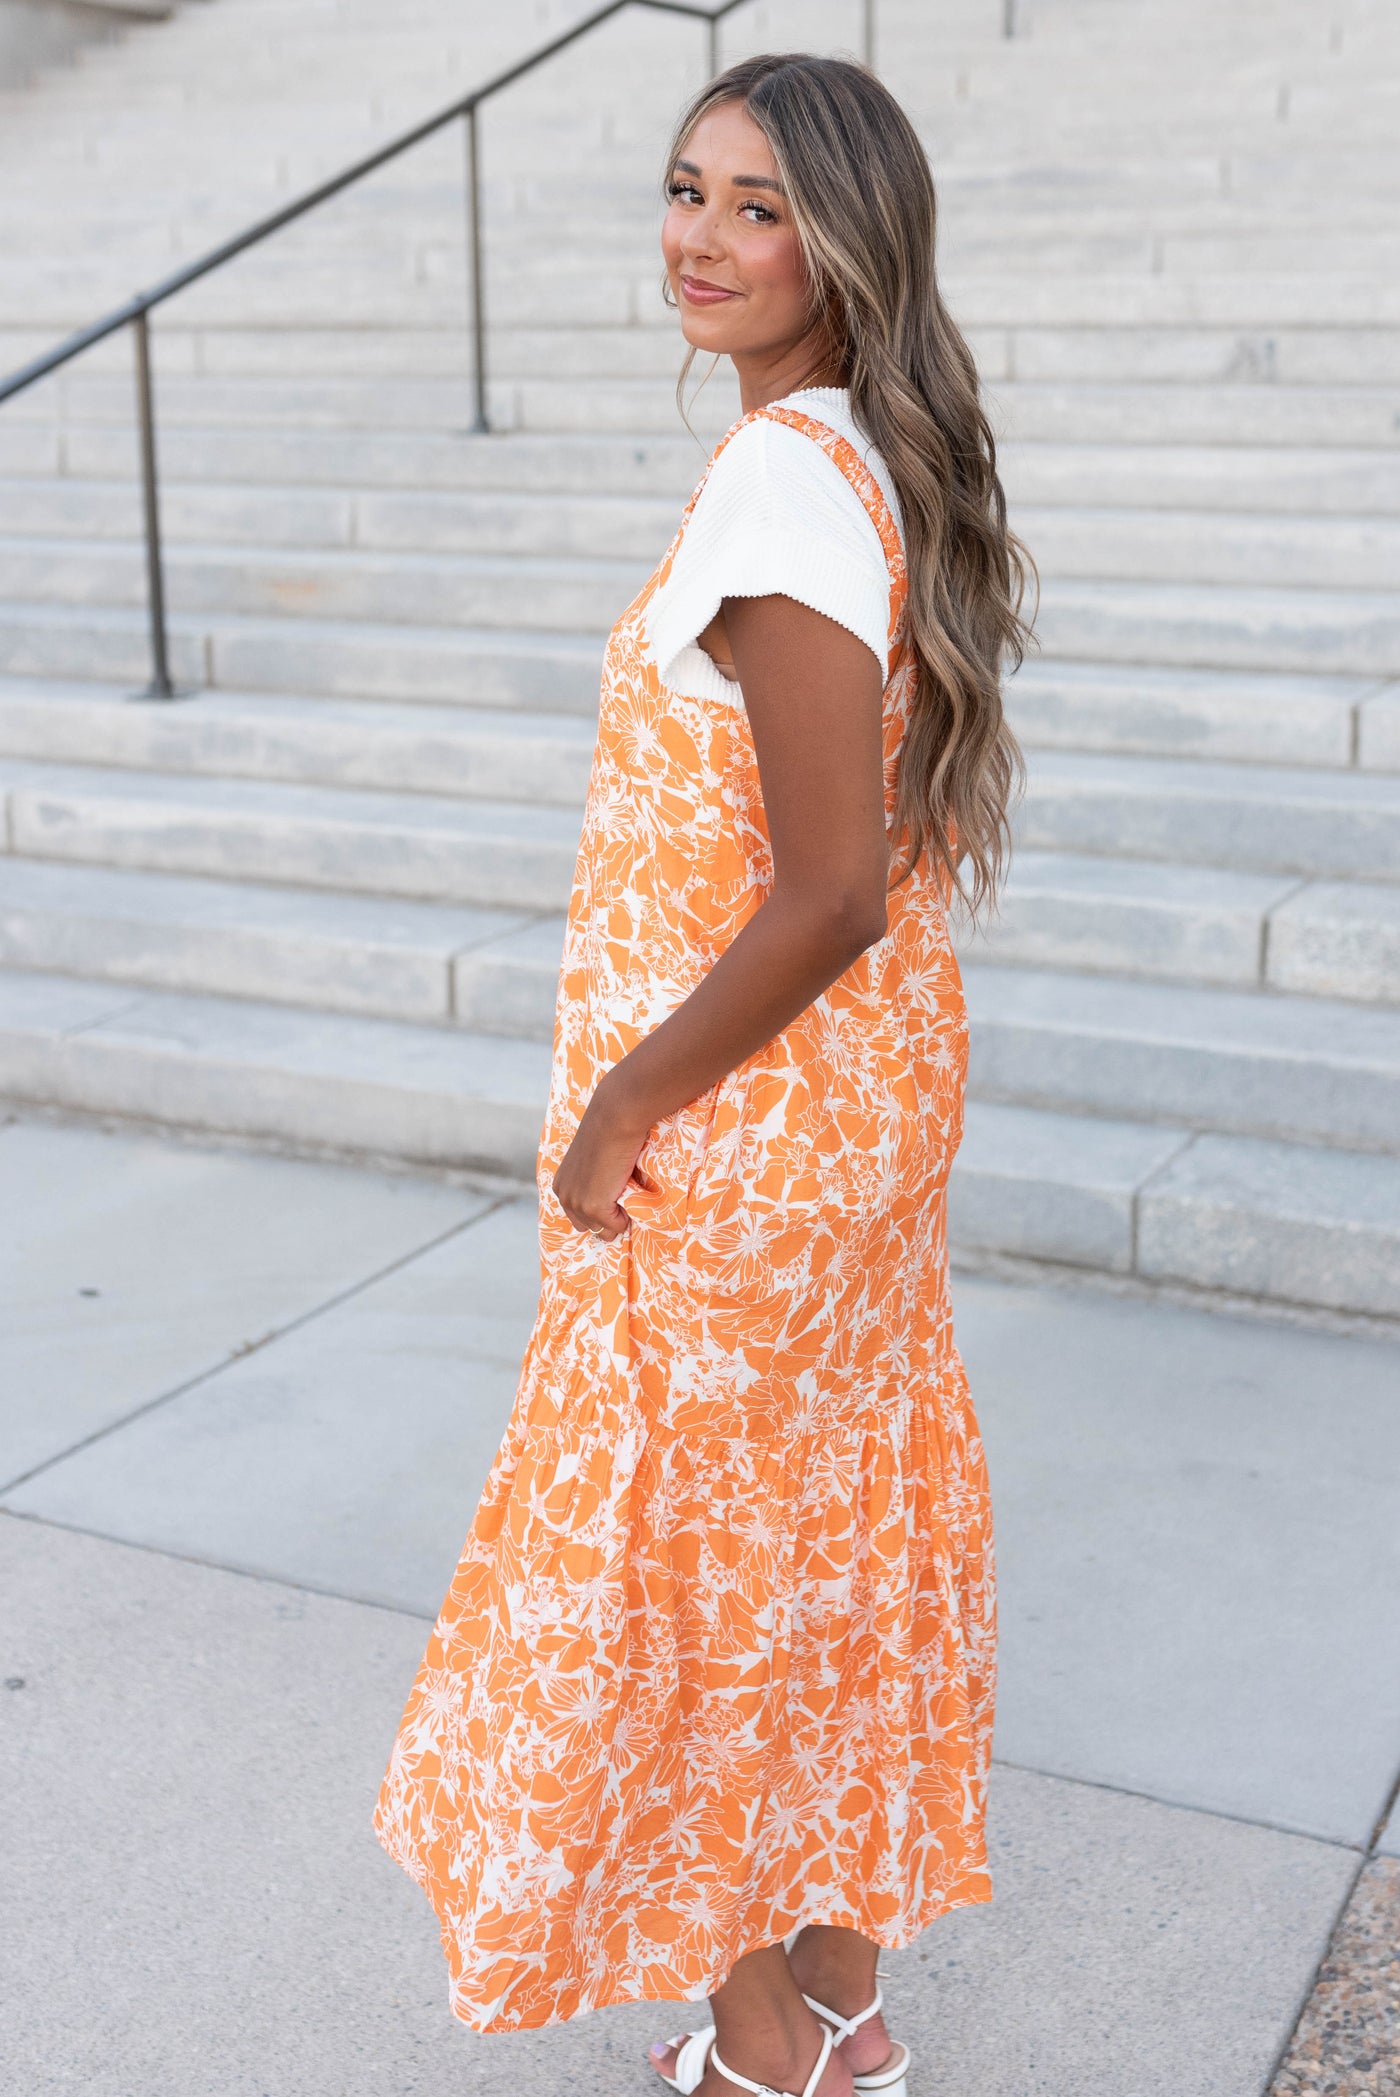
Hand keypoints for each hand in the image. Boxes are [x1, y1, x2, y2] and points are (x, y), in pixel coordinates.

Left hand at [552, 1078, 650, 1242]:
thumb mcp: (592, 1160)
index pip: (579, 1216)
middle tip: (620, 1189)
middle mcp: (564, 1196)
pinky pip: (617, 1227)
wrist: (614, 1118)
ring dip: (618, 1216)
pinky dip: (627, 1215)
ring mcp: (577, 1203)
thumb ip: (592, 1180)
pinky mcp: (593, 1207)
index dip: (601, 1207)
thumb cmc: (609, 1132)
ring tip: (623, 1186)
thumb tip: (609, 1192)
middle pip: (589, 1227)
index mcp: (561, 1186)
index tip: (612, 1188)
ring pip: (603, 1231)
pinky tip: (626, 1186)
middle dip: (607, 1217)